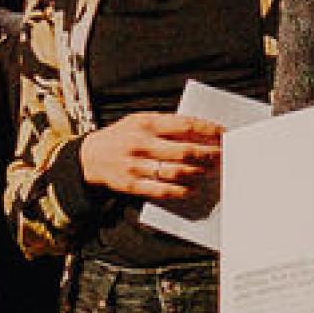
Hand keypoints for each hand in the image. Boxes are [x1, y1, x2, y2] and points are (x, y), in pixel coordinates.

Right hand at [78, 110, 226, 209]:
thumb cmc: (121, 136)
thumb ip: (165, 124)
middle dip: (209, 155)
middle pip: (184, 151)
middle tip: (223, 157)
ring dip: (197, 173)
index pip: (185, 125)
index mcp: (145, 123)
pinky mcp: (131, 184)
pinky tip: (191, 189)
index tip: (224, 134)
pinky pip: (161, 190)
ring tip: (210, 172)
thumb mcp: (139, 121)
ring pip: (175, 171)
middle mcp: (141, 144)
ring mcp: (135, 165)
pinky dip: (179, 191)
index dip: (208, 130)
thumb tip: (199, 132)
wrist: (89, 156)